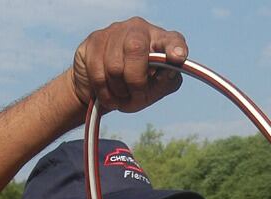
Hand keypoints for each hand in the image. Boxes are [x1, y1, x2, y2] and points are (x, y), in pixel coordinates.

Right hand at [71, 17, 186, 112]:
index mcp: (159, 40)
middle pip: (135, 49)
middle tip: (136, 96)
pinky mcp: (93, 42)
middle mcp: (138, 29)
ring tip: (121, 95)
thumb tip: (168, 72)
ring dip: (119, 91)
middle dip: (135, 81)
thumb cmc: (133, 88)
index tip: (177, 58)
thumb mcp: (154, 91)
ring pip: (114, 66)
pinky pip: (97, 73)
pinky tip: (107, 95)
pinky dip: (104, 93)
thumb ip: (164, 83)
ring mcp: (114, 32)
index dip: (175, 47)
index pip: (171, 39)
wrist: (99, 89)